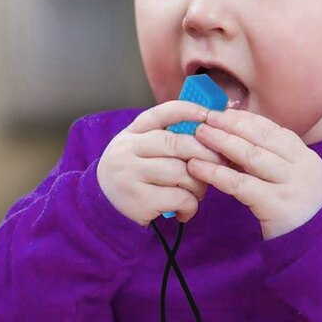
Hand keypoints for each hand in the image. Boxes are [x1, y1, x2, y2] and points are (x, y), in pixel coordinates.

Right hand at [96, 101, 228, 226]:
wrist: (101, 210)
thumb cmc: (133, 174)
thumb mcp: (140, 149)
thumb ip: (165, 136)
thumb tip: (207, 126)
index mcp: (132, 133)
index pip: (162, 113)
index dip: (188, 110)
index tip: (209, 115)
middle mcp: (127, 150)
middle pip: (177, 143)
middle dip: (206, 153)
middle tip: (220, 163)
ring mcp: (130, 175)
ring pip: (181, 172)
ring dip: (199, 183)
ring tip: (199, 191)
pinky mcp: (137, 202)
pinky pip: (178, 198)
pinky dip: (190, 205)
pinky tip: (186, 209)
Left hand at [189, 109, 321, 239]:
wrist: (317, 248)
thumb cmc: (297, 210)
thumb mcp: (292, 179)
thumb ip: (271, 159)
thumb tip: (233, 134)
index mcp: (305, 156)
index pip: (272, 129)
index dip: (245, 119)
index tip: (221, 112)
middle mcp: (302, 166)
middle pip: (261, 138)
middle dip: (231, 125)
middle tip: (205, 118)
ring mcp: (291, 186)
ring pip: (252, 157)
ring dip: (222, 143)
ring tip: (199, 135)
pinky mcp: (276, 206)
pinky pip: (241, 185)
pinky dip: (217, 173)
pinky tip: (197, 167)